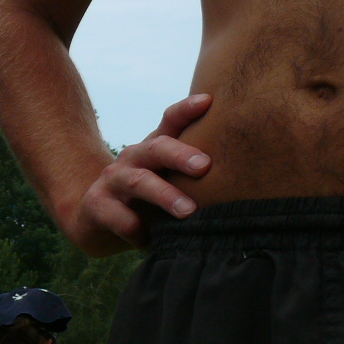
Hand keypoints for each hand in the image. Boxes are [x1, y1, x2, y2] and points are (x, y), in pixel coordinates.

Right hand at [63, 94, 212, 253]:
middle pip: (155, 148)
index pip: (170, 122)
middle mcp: (132, 159)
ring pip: (139, 182)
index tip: (209, 101)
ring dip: (164, 195)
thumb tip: (250, 175)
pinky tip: (150, 241)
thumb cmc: (144, 199)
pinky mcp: (96, 206)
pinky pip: (119, 218)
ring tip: (188, 212)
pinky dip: (137, 231)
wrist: (93, 217)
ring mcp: (112, 181)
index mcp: (152, 150)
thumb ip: (194, 175)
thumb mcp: (165, 181)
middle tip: (204, 166)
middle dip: (180, 155)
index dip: (186, 109)